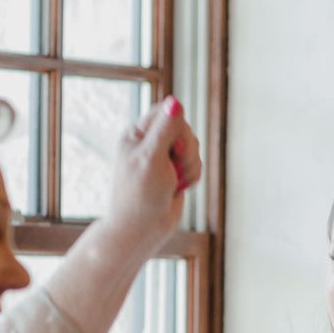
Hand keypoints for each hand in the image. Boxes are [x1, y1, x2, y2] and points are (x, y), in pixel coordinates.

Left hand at [104, 96, 202, 255]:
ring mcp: (164, 158)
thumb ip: (165, 130)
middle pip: (185, 129)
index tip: (175, 147)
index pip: (167, 112)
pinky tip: (178, 189)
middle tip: (173, 170)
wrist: (142, 230)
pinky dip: (192, 177)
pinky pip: (196, 164)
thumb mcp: (152, 159)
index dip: (178, 128)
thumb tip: (175, 102)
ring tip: (174, 183)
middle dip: (187, 151)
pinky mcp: (175, 172)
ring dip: (190, 167)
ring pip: (194, 148)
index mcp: (137, 134)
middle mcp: (150, 142)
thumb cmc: (140, 196)